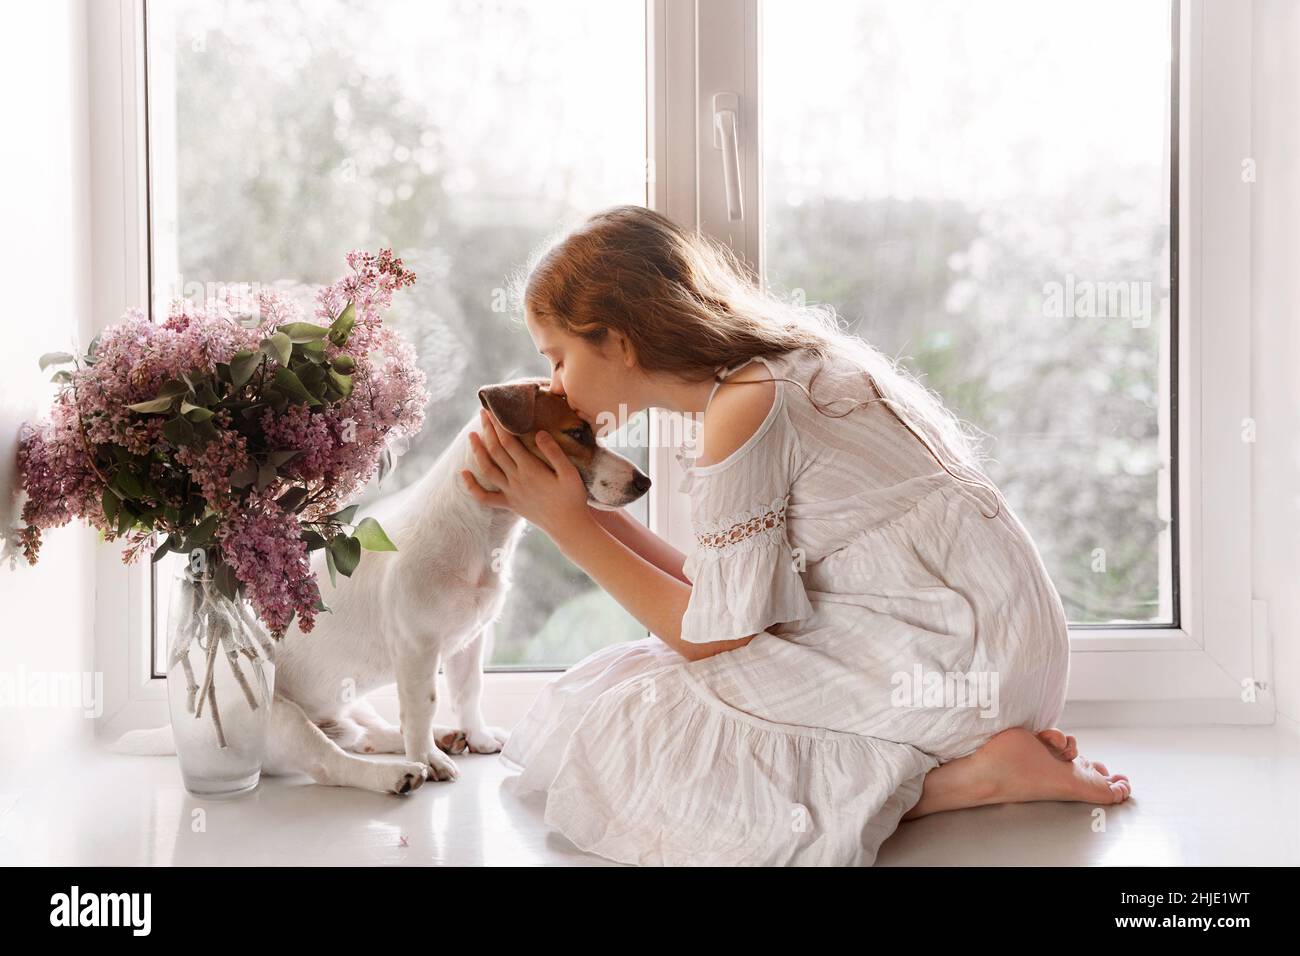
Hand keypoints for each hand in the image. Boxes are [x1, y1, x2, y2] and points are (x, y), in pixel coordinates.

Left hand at [462, 407, 591, 537]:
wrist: (568, 526)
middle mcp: (516, 480)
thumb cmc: (572, 498)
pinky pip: (485, 498)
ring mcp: (511, 493)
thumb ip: (554, 452)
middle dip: (487, 430)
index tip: (494, 410)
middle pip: (495, 451)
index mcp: (530, 469)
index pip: (509, 442)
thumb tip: (539, 433)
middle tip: (482, 413)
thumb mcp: (570, 473)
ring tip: (471, 435)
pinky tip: (463, 474)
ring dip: (477, 451)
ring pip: (487, 469)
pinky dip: (471, 487)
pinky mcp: (509, 504)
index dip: (500, 425)